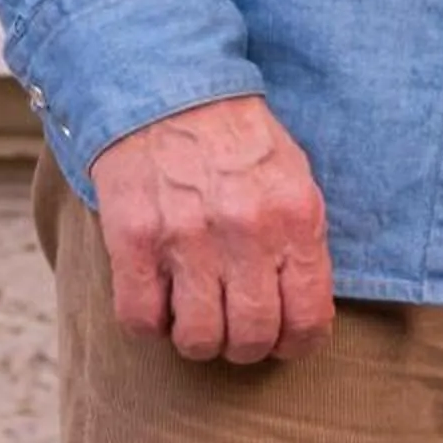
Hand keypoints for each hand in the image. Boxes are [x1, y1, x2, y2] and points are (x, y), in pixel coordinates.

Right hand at [87, 93, 332, 365]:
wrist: (169, 94)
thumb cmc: (239, 142)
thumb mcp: (295, 178)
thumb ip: (302, 238)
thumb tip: (306, 305)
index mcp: (295, 217)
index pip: (309, 314)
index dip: (298, 344)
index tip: (286, 345)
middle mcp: (245, 231)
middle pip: (252, 335)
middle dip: (247, 349)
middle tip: (238, 336)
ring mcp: (187, 238)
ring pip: (198, 339)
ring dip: (199, 342)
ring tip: (198, 320)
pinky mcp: (133, 241)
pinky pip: (141, 320)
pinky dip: (150, 325)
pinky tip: (159, 302)